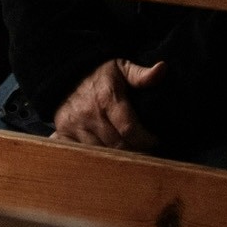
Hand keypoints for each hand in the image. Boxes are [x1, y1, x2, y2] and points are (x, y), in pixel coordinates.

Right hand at [48, 58, 165, 150]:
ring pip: (102, 153)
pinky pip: (83, 154)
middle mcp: (90, 114)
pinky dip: (95, 158)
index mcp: (107, 99)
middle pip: (118, 146)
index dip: (146, 140)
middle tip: (144, 149)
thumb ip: (141, 75)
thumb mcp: (121, 68)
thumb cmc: (99, 74)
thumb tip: (162, 69)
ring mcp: (75, 125)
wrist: (66, 73)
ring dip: (116, 156)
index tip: (154, 141)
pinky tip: (105, 155)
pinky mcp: (64, 132)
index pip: (130, 130)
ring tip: (127, 150)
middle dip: (135, 150)